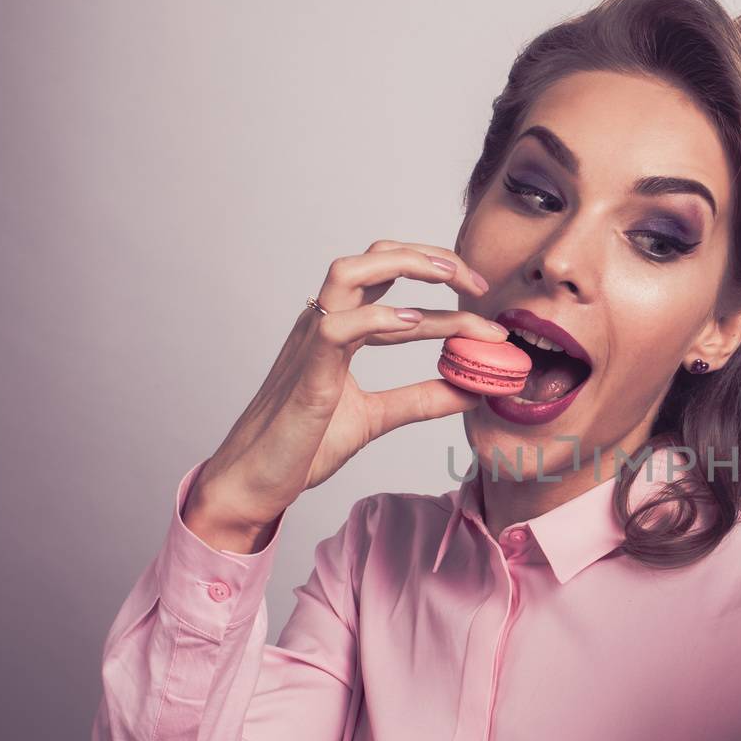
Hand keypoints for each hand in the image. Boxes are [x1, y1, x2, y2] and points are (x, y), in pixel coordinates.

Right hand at [182, 239, 510, 552]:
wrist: (255, 482)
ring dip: (405, 266)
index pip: (391, 281)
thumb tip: (472, 391)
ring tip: (452, 279)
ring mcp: (311, 342)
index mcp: (339, 330)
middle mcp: (324, 324)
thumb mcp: (376, 418)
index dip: (441, 282)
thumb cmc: (302, 446)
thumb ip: (421, 400)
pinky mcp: (306, 372)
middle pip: (374, 257)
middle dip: (431, 257)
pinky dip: (377, 317)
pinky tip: (412, 322)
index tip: (484, 301)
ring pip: (350, 272)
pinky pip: (336, 326)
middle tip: (478, 283)